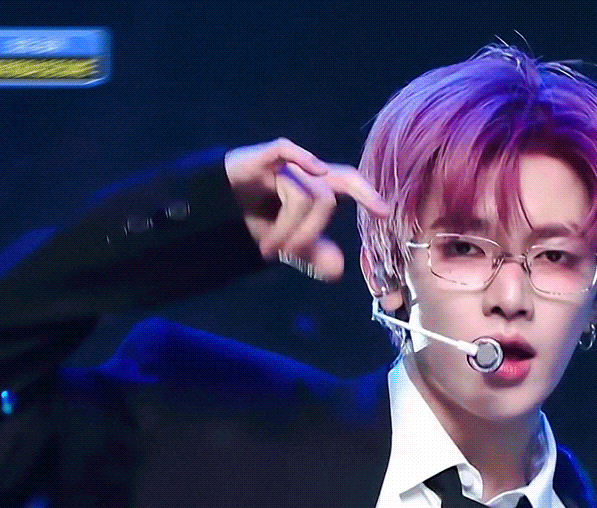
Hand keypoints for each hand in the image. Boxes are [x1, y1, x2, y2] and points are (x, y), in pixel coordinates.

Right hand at [224, 138, 387, 281]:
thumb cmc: (257, 218)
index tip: (383, 213)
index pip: (349, 184)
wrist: (213, 208)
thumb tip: (337, 270)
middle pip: (327, 197)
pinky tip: (314, 170)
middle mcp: (305, 173)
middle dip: (310, 233)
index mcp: (318, 187)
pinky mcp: (262, 157)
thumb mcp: (287, 242)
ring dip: (285, 230)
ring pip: (302, 196)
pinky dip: (304, 158)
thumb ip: (312, 253)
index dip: (367, 195)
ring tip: (266, 250)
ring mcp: (284, 164)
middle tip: (289, 256)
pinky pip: (287, 149)